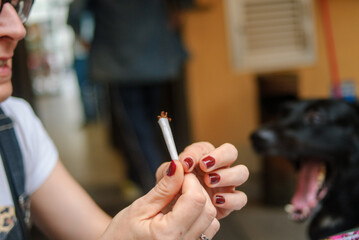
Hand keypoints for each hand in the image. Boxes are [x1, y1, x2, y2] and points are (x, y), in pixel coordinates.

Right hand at [99, 160, 218, 239]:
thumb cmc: (121, 236)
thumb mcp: (139, 209)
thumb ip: (163, 189)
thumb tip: (178, 167)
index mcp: (168, 236)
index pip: (196, 199)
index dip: (190, 181)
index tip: (179, 173)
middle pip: (208, 209)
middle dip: (196, 190)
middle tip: (177, 184)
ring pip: (211, 220)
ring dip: (199, 204)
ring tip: (177, 200)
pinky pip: (206, 230)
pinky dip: (199, 216)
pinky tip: (181, 212)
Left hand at [157, 142, 248, 219]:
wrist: (172, 215)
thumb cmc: (170, 192)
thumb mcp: (164, 179)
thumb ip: (168, 170)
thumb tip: (176, 164)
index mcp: (201, 158)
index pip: (205, 147)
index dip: (197, 153)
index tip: (187, 162)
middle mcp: (217, 168)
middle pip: (231, 151)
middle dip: (220, 157)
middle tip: (205, 168)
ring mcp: (226, 184)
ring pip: (241, 172)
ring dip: (228, 176)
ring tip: (210, 182)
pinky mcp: (230, 202)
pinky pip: (241, 198)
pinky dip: (231, 199)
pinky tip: (216, 200)